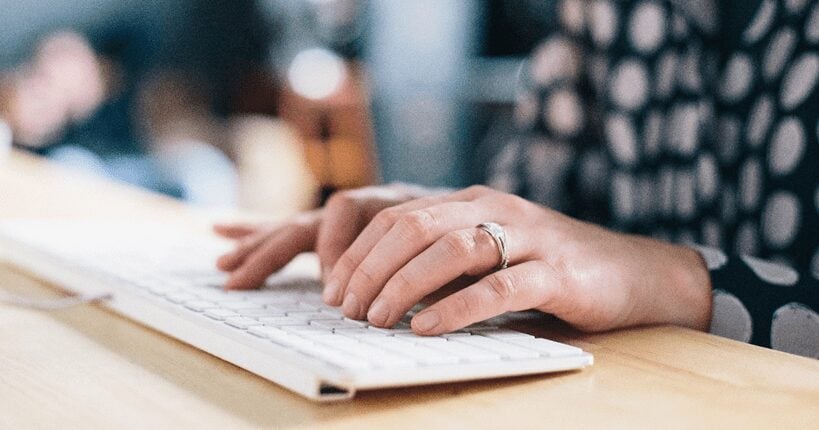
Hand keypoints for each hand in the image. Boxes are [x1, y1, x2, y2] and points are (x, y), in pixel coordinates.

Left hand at [216, 185, 712, 334]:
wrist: (632, 272)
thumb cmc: (546, 269)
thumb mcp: (484, 257)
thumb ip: (435, 262)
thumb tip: (369, 293)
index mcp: (464, 202)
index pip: (387, 211)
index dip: (345, 245)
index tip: (315, 283)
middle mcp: (488, 207)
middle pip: (408, 224)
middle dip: (362, 266)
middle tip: (338, 307)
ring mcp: (524, 234)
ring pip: (447, 248)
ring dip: (400, 285)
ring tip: (372, 319)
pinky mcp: (556, 270)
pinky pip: (498, 285)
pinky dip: (456, 307)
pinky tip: (426, 329)